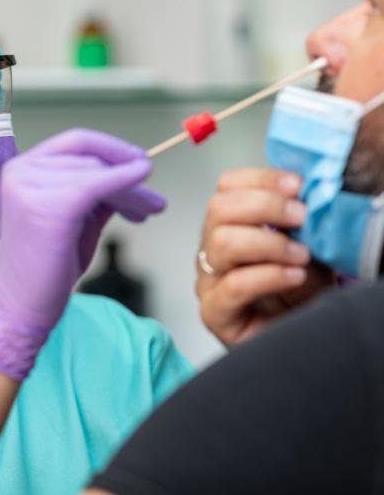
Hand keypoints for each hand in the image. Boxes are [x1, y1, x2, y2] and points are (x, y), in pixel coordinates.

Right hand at [0, 129, 165, 377]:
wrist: (23, 306)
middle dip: (130, 174)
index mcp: (23, 168)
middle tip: (154, 201)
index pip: (76, 141)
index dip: (113, 148)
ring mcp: (31, 186)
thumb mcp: (78, 217)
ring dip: (133, 189)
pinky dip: (125, 184)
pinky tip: (145, 193)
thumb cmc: (49, 265)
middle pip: (91, 158)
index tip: (140, 162)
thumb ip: (99, 191)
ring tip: (153, 209)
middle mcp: (21, 170)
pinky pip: (97, 186)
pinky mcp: (49, 206)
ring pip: (98, 172)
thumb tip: (135, 171)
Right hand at [196, 168, 335, 346]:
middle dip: (264, 205)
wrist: (300, 336)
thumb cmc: (301, 292)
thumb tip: (302, 193)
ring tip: (300, 255)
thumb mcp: (306, 245)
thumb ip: (298, 221)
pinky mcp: (214, 312)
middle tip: (300, 216)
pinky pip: (234, 285)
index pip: (228, 186)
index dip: (260, 179)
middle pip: (218, 208)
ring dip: (268, 243)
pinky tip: (293, 276)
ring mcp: (209, 280)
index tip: (296, 185)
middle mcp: (213, 248)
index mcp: (231, 224)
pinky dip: (268, 276)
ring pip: (221, 243)